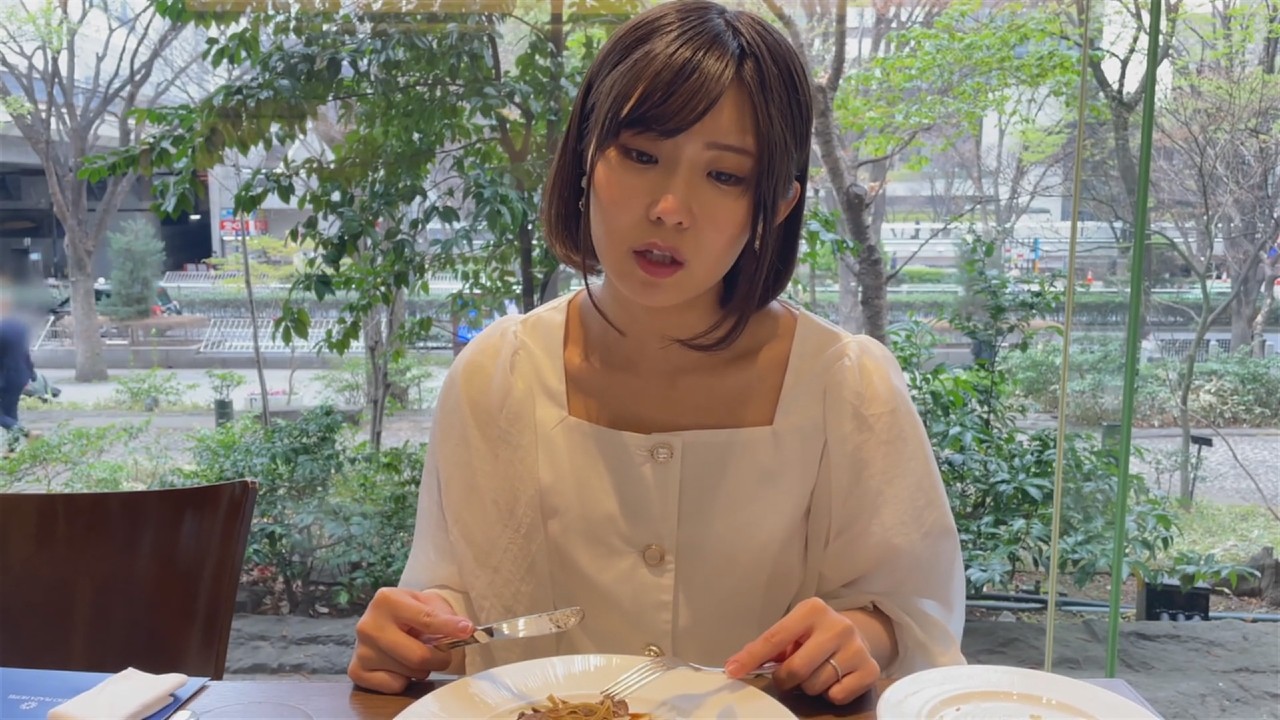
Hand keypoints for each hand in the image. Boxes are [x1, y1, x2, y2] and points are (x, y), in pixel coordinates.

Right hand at [348, 588, 473, 693]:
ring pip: (409, 672)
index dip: (449, 627)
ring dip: (422, 668)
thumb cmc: (409, 610)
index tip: (467, 631)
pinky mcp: (357, 671)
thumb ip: (444, 613)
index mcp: (386, 600)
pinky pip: (395, 685)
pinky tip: (398, 663)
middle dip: (440, 658)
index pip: (426, 619)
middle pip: (418, 656)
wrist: (382, 619)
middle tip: (444, 653)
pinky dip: (404, 679)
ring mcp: (361, 650)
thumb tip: (464, 630)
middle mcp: (368, 625)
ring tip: (414, 652)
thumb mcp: (427, 601)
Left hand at [724, 597, 878, 704]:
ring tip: (815, 672)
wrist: (859, 634)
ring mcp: (857, 647)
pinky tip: (834, 679)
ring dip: (808, 687)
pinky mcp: (870, 669)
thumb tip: (736, 665)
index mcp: (812, 609)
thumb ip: (771, 646)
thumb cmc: (815, 634)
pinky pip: (837, 696)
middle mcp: (838, 625)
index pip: (775, 638)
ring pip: (815, 685)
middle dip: (785, 679)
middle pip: (795, 669)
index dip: (751, 657)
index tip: (732, 672)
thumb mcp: (794, 631)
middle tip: (787, 677)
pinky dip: (830, 694)